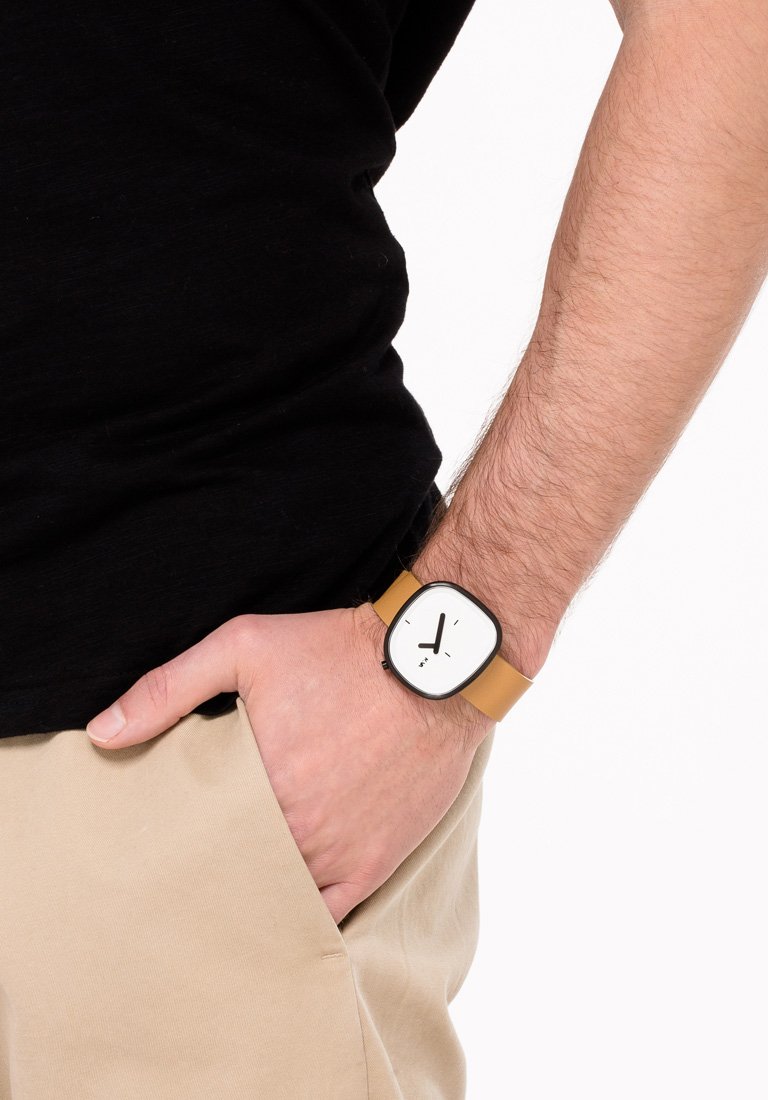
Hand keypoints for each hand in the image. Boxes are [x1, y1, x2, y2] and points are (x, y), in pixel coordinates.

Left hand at [85, 601, 494, 923]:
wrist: (433, 665)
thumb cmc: (336, 652)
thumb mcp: (244, 647)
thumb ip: (168, 688)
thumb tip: (102, 732)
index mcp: (258, 783)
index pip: (196, 839)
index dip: (177, 844)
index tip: (162, 845)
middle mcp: (297, 829)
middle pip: (235, 870)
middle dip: (214, 870)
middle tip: (189, 872)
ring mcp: (340, 852)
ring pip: (279, 898)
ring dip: (256, 894)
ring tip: (231, 892)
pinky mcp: (378, 861)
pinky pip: (332, 913)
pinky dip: (304, 916)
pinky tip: (281, 911)